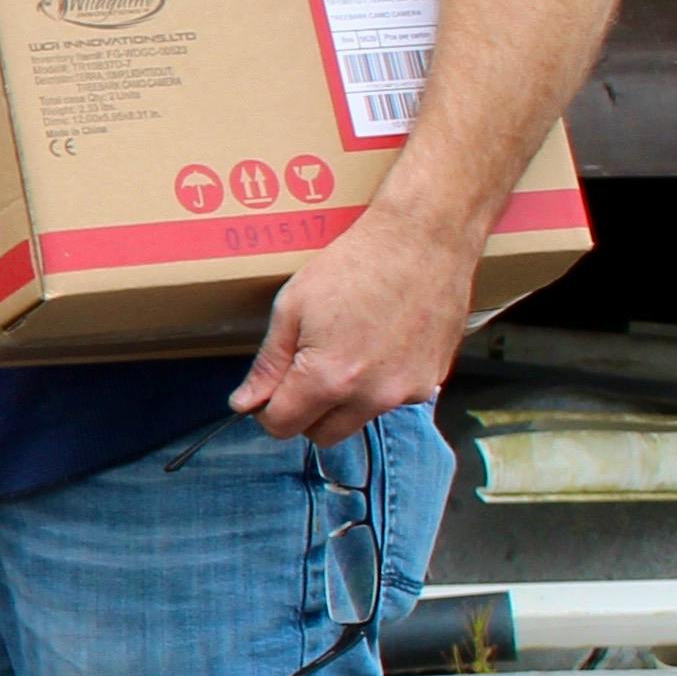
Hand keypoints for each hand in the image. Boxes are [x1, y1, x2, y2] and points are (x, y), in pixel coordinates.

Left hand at [233, 202, 478, 442]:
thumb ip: (268, 365)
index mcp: (329, 379)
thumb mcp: (293, 308)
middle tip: (303, 371)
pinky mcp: (432, 382)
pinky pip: (391, 401)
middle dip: (304, 412)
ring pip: (357, 420)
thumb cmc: (354, 265)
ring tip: (346, 350)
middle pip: (322, 435)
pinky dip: (378, 386)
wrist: (424, 240)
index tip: (269, 388)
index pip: (282, 427)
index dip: (266, 410)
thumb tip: (244, 404)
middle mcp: (371, 396)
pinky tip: (379, 345)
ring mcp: (406, 392)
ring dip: (342, 401)